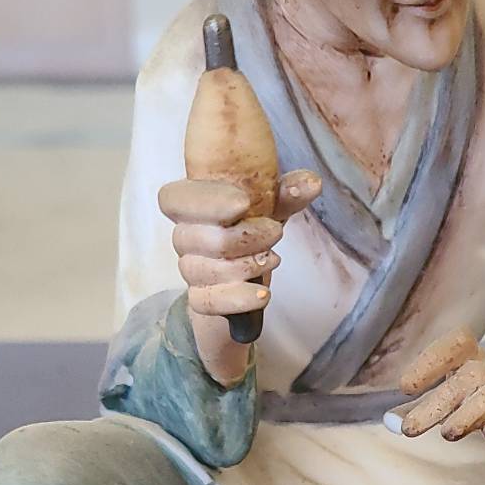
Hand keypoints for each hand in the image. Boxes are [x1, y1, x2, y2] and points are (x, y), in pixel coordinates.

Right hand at [158, 169, 320, 329]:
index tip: (243, 203)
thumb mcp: (271, 209)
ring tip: (272, 258)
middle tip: (276, 233)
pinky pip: (208, 302)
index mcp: (192, 207)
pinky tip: (262, 295)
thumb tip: (312, 182)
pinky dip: (238, 299)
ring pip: (206, 271)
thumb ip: (287, 194)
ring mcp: (190, 270)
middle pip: (198, 238)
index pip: (173, 200)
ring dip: (245, 265)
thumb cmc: (252, 230)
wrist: (247, 278)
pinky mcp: (201, 300)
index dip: (206, 202)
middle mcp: (184, 237)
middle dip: (243, 236)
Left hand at [398, 331, 484, 451]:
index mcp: (471, 359)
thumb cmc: (484, 403)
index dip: (431, 360)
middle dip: (438, 403)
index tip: (405, 387)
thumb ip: (421, 408)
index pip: (456, 344)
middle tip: (411, 428)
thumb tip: (392, 421)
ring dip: (473, 411)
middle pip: (470, 375)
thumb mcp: (450, 402)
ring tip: (449, 433)